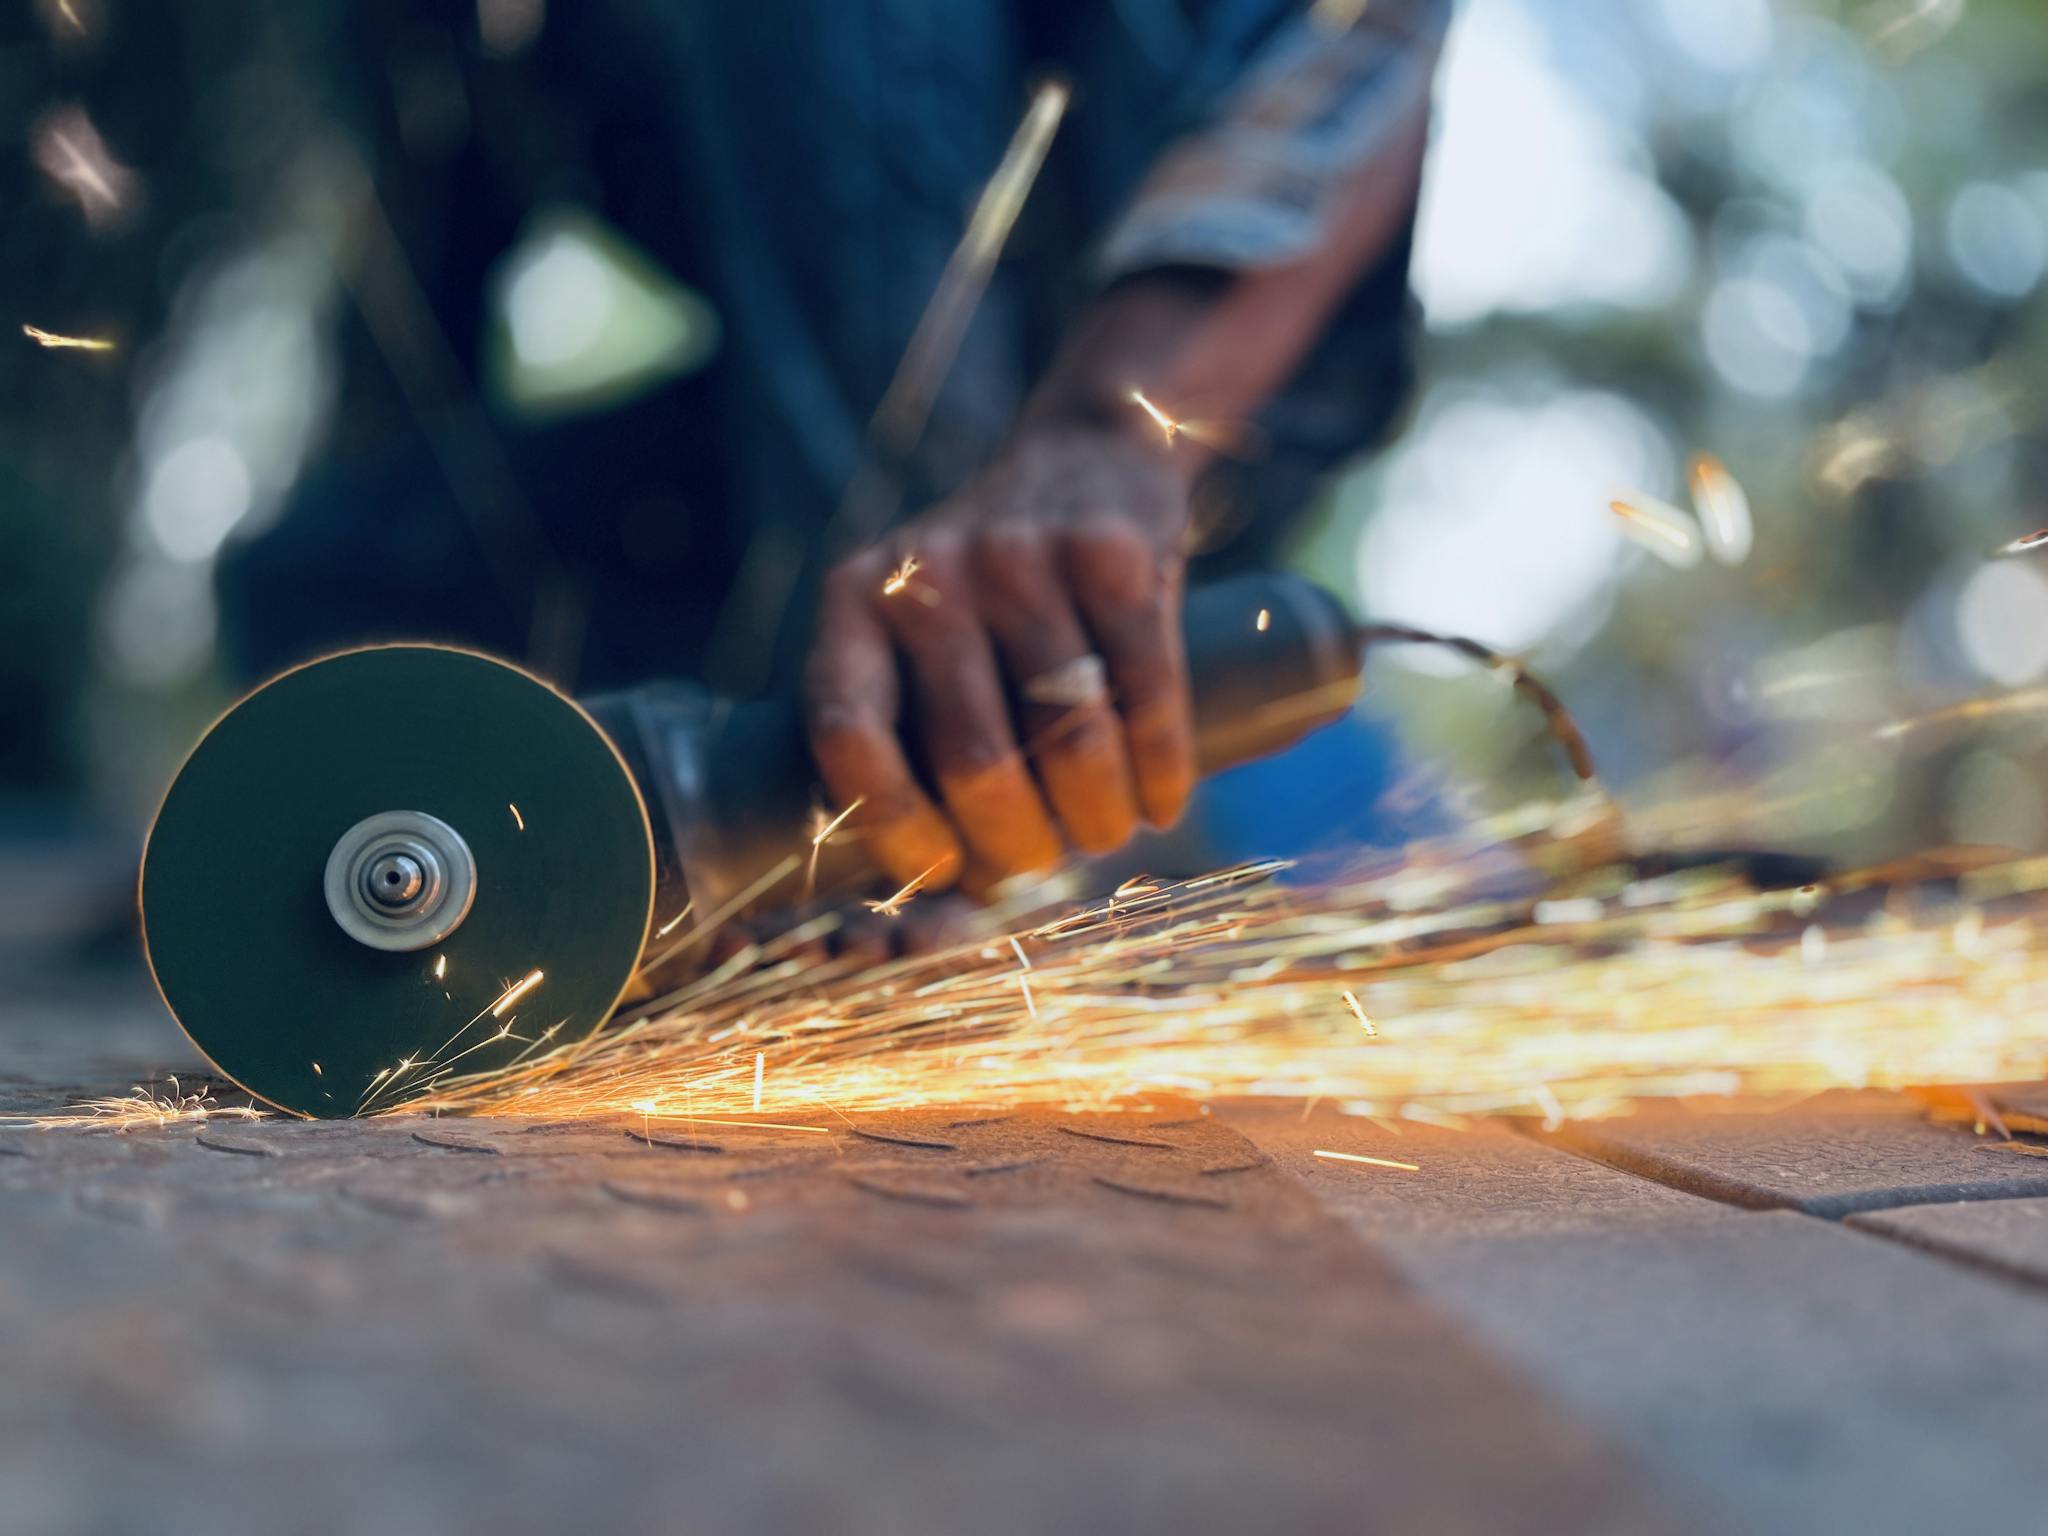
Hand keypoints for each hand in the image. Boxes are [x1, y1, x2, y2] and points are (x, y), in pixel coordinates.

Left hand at [804, 425, 1195, 891]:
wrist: (1089, 455)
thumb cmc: (996, 598)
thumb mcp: (924, 637)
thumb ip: (920, 740)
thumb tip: (949, 906)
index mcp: (852, 601)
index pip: (847, 733)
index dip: (893, 825)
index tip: (940, 870)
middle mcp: (927, 572)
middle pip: (973, 757)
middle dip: (1019, 843)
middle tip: (1046, 862)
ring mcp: (1019, 554)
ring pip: (1068, 737)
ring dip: (1100, 818)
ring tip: (1111, 833)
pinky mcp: (1112, 550)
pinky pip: (1146, 694)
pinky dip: (1161, 769)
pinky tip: (1164, 801)